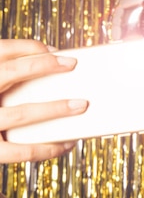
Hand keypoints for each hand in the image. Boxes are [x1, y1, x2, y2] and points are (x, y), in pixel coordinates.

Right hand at [0, 40, 87, 162]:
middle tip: (72, 64)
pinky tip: (67, 142)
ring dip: (56, 108)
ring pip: (22, 113)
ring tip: (81, 104)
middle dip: (44, 65)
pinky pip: (23, 151)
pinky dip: (49, 148)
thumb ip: (9, 78)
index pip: (0, 50)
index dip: (28, 47)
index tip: (55, 51)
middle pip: (10, 72)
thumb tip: (51, 61)